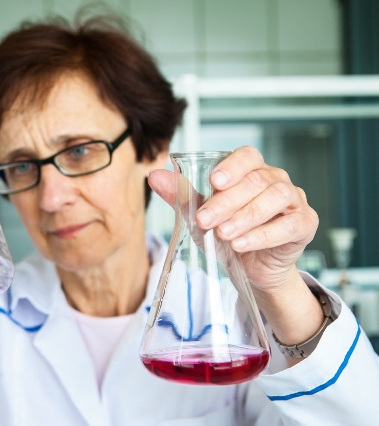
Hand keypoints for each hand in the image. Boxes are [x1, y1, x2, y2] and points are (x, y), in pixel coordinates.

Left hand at [148, 146, 318, 292]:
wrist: (252, 268)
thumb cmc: (228, 234)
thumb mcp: (201, 216)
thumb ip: (181, 196)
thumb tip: (154, 176)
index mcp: (252, 171)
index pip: (247, 156)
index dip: (232, 166)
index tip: (213, 181)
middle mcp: (276, 180)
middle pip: (255, 181)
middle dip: (227, 201)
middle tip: (204, 220)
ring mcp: (294, 201)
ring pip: (274, 198)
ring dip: (245, 217)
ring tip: (223, 233)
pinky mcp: (305, 224)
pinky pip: (288, 225)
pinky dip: (262, 235)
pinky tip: (241, 244)